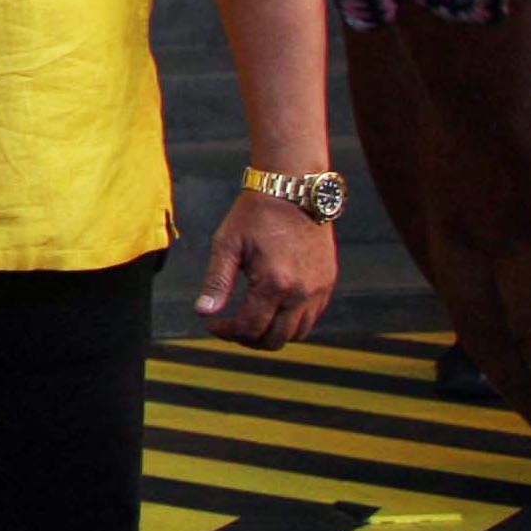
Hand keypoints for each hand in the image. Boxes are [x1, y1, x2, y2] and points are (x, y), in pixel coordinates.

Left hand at [196, 188, 337, 349]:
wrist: (293, 191)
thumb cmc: (255, 215)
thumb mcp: (227, 244)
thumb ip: (216, 282)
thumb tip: (203, 312)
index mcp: (274, 283)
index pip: (251, 328)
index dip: (226, 332)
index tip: (211, 323)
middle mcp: (302, 292)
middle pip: (276, 339)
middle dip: (248, 339)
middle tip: (229, 326)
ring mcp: (319, 289)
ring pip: (297, 333)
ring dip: (271, 334)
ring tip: (249, 321)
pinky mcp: (328, 283)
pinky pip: (312, 318)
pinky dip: (291, 322)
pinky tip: (271, 308)